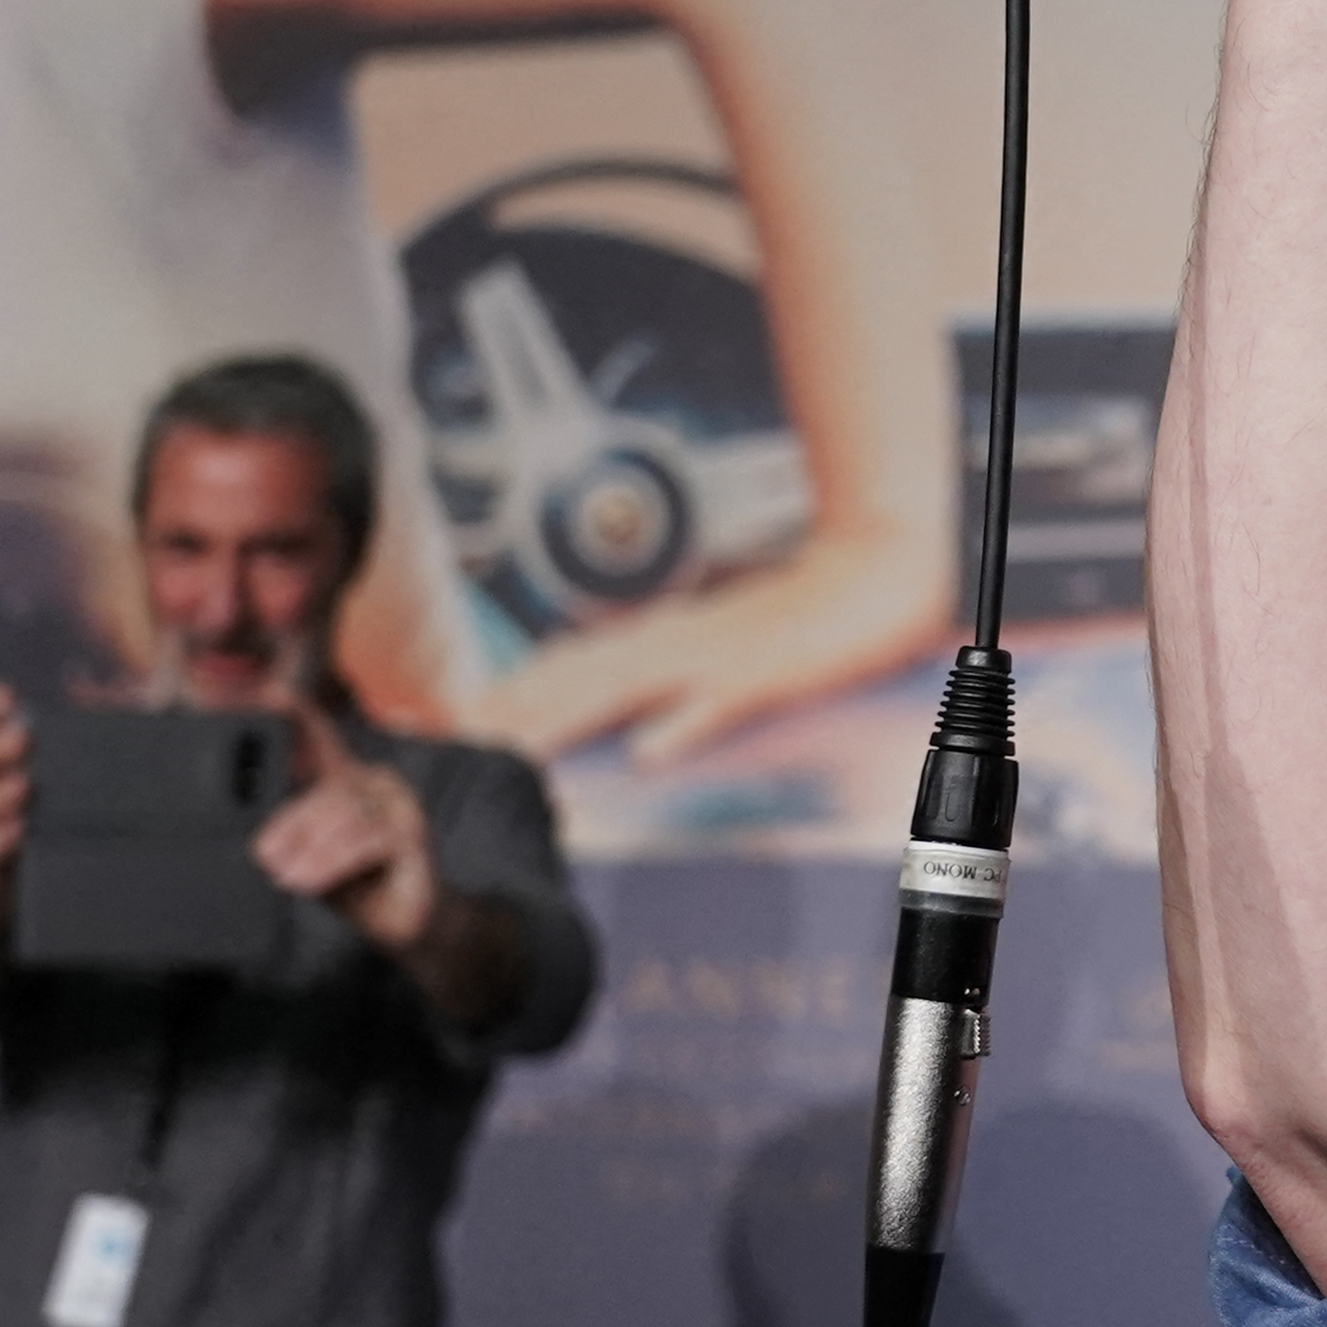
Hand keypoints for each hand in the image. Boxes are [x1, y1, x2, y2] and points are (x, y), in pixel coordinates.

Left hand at [252, 718, 441, 956]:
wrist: (404, 921)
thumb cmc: (358, 884)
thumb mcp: (314, 858)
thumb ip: (298, 838)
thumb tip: (263, 841)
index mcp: (348, 780)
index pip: (322, 740)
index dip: (299, 716)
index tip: (272, 695)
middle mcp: (376, 781)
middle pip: (326, 789)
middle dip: (292, 825)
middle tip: (267, 857)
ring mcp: (399, 803)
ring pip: (343, 813)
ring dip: (310, 850)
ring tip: (289, 877)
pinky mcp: (412, 831)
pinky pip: (365, 839)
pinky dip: (332, 861)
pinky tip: (311, 879)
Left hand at [474, 513, 950, 770]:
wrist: (874, 573)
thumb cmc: (800, 616)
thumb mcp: (719, 644)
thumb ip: (663, 671)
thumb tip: (610, 707)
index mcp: (663, 636)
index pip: (567, 663)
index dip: (509, 692)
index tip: (451, 720)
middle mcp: (676, 641)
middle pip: (578, 677)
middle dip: (514, 711)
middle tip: (451, 743)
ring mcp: (719, 657)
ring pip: (629, 688)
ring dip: (569, 719)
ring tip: (515, 750)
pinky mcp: (767, 673)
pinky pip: (720, 702)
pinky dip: (682, 724)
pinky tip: (649, 753)